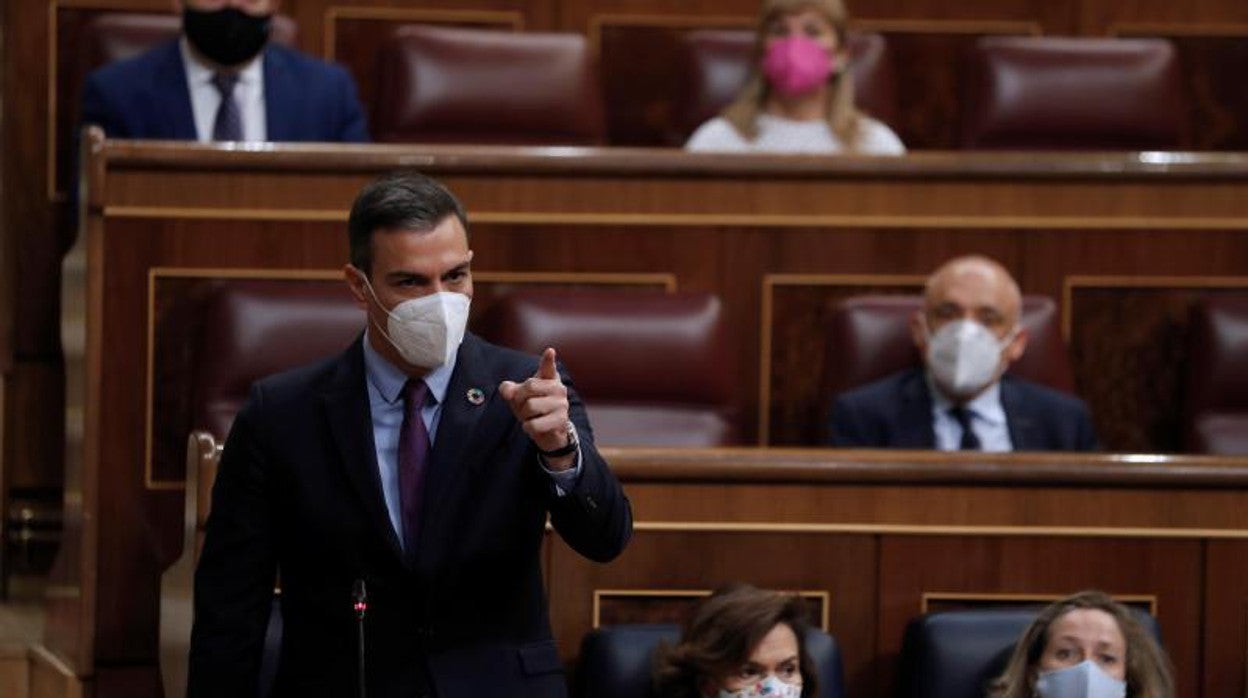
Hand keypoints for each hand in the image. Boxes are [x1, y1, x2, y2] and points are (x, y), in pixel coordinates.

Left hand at [498, 348, 574, 469]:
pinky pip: (534, 424)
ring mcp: (562, 404)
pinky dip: (528, 427)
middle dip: (520, 399)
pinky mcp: (561, 420)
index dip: (548, 359)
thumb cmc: (534, 407)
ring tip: (531, 417)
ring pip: (530, 406)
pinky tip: (534, 426)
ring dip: (524, 416)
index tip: (550, 351)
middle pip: (529, 386)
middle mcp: (558, 388)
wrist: (550, 431)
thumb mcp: (518, 396)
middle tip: (524, 407)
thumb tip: (507, 391)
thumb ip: (509, 390)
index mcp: (549, 378)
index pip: (548, 367)